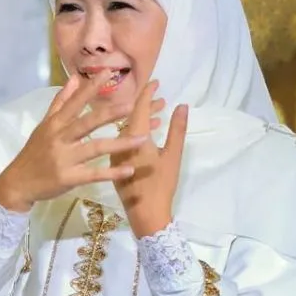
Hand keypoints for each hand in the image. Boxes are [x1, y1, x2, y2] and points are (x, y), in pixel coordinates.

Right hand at [0, 75, 148, 211]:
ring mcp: (64, 159)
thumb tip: (74, 79)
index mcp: (55, 124)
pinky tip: (129, 169)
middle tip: (131, 105)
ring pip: (95, 149)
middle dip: (109, 114)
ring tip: (142, 138)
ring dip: (119, 143)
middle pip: (87, 123)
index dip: (91, 87)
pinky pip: (94, 175)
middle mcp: (59, 138)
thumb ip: (60, 102)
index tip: (109, 72)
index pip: (75, 102)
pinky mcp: (68, 178)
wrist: (17, 183)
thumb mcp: (44, 126)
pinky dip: (112, 173)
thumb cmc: (34, 153)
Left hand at [111, 82, 187, 237]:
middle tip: (160, 95)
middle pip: (130, 116)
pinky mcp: (113, 163)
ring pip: (126, 128)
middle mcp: (119, 142)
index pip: (138, 108)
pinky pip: (122, 140)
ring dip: (142, 118)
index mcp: (133, 138)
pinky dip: (135, 132)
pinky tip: (148, 132)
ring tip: (160, 111)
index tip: (154, 81)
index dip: (146, 93)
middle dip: (146, 104)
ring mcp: (114, 153)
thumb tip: (182, 106)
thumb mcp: (173, 156)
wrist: (144, 213)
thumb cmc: (161, 185)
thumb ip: (177, 130)